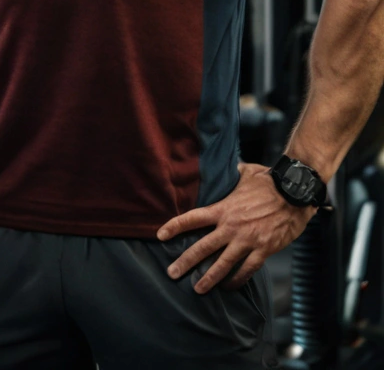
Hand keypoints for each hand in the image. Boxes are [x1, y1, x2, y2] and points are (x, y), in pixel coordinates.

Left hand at [157, 162, 315, 291]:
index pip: (192, 218)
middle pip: (203, 247)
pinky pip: (247, 269)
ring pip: (223, 263)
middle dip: (186, 261)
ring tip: (198, 289)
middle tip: (172, 273)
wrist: (295, 194)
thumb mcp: (245, 173)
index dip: (174, 226)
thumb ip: (230, 173)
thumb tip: (224, 166)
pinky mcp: (264, 250)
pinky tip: (228, 286)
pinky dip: (237, 279)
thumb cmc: (269, 181)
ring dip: (209, 277)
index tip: (160, 235)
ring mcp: (247, 240)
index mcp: (223, 208)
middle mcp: (231, 227)